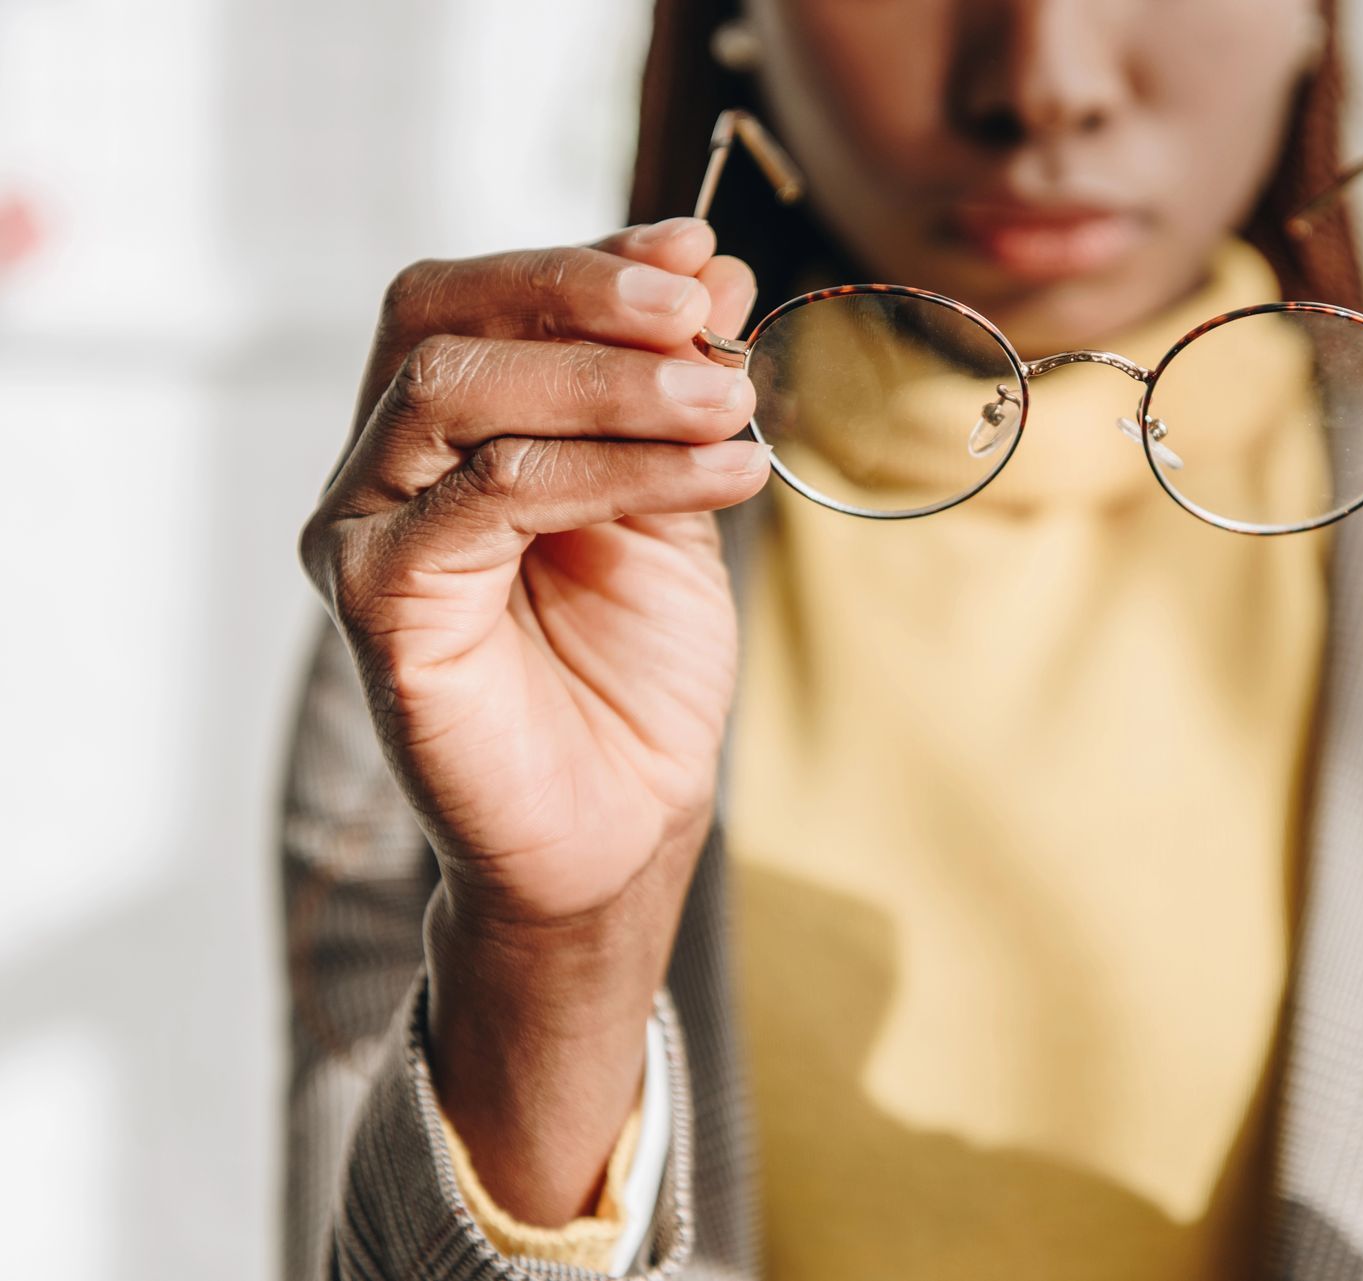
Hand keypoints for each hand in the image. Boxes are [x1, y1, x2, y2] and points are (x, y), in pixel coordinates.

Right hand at [300, 217, 765, 1221]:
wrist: (620, 820)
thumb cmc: (635, 667)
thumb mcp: (671, 499)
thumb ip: (673, 393)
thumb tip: (713, 266)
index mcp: (444, 430)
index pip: (481, 296)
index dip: (586, 262)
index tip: (699, 254)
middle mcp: (384, 467)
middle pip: (443, 317)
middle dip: (581, 295)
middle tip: (701, 316)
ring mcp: (365, 531)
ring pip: (459, 392)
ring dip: (612, 383)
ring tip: (728, 404)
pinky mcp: (377, 602)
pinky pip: (485, 497)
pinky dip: (613, 468)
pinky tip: (721, 472)